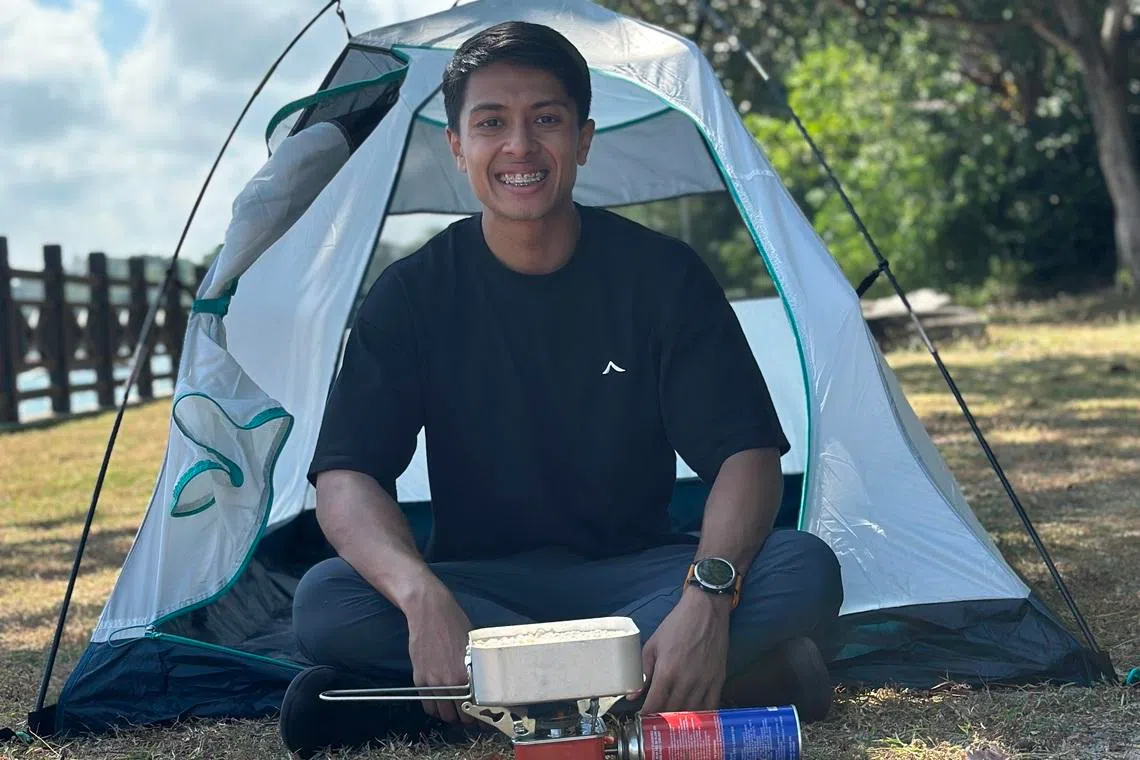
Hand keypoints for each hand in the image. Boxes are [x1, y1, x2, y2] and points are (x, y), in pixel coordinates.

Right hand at [404, 579, 474, 723]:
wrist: (430, 612)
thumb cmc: (456, 624)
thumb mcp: (474, 647)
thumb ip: (477, 669)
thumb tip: (484, 684)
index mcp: (468, 675)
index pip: (476, 707)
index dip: (480, 716)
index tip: (483, 718)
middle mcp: (450, 682)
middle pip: (459, 716)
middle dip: (466, 718)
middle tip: (470, 715)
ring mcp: (433, 682)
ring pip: (443, 714)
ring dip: (450, 716)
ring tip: (456, 710)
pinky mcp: (419, 679)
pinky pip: (428, 705)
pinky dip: (435, 709)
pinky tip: (441, 704)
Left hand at [639, 587, 731, 714]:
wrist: (705, 610)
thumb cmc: (677, 625)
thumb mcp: (653, 644)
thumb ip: (643, 671)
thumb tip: (632, 694)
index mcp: (667, 671)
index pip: (654, 704)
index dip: (646, 716)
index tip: (642, 721)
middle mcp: (686, 681)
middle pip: (671, 712)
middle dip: (661, 721)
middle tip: (655, 724)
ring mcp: (704, 682)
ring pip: (690, 713)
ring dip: (680, 721)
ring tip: (672, 724)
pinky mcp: (718, 680)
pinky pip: (710, 707)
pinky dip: (701, 716)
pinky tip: (694, 720)